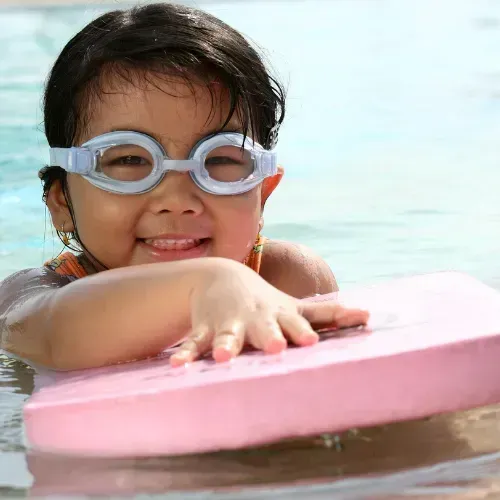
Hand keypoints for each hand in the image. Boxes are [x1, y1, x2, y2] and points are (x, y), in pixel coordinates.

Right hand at [170, 261, 368, 365]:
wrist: (223, 277)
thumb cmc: (267, 300)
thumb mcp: (294, 306)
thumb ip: (329, 314)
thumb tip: (369, 315)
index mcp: (279, 315)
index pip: (294, 323)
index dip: (301, 332)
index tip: (311, 342)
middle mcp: (256, 319)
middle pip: (262, 329)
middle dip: (268, 337)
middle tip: (274, 347)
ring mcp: (229, 323)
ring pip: (228, 335)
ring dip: (226, 345)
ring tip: (224, 357)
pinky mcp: (206, 328)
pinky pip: (195, 342)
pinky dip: (188, 354)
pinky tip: (179, 367)